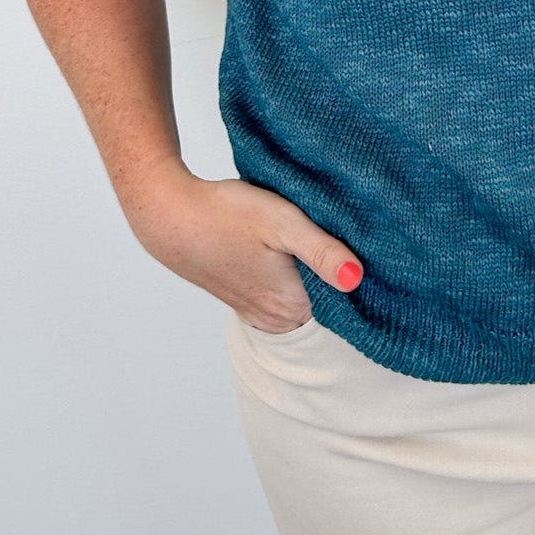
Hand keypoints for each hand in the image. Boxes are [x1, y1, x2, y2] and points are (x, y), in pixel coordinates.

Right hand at [123, 165, 363, 332]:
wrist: (171, 217)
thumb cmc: (226, 214)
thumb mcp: (282, 222)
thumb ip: (322, 251)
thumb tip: (357, 279)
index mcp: (293, 306)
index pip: (348, 300)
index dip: (356, 270)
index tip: (362, 243)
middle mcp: (278, 320)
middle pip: (328, 300)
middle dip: (337, 271)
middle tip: (337, 233)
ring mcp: (259, 314)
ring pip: (306, 297)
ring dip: (313, 273)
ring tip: (311, 237)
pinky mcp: (246, 301)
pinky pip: (284, 295)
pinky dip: (293, 276)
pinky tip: (288, 249)